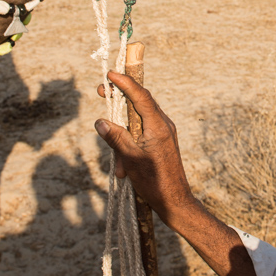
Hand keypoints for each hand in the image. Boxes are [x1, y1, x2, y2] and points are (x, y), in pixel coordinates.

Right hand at [95, 72, 275, 275]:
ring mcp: (164, 134)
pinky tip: (121, 163)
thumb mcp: (130, 159)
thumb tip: (101, 121)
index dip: (125, 82)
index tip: (110, 74)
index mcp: (158, 125)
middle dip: (120, 96)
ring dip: (122, 125)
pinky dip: (129, 139)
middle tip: (101, 90)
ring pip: (139, 119)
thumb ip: (115, 138)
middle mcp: (163, 125)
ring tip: (107, 131)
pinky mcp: (162, 143)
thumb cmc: (154, 182)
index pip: (140, 96)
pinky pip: (142, 132)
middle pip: (140, 102)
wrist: (175, 201)